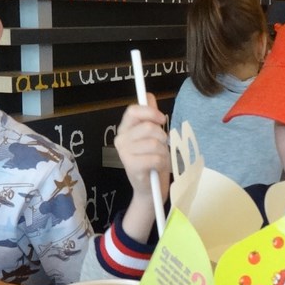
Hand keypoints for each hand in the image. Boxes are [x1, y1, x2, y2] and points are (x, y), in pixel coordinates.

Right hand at [114, 95, 169, 239]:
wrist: (149, 189)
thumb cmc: (152, 160)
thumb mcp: (153, 136)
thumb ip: (150, 116)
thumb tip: (148, 95)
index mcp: (125, 128)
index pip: (133, 110)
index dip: (150, 111)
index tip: (162, 119)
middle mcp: (121, 139)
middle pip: (148, 127)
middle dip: (162, 136)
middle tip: (162, 146)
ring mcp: (124, 153)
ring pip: (154, 143)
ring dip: (163, 151)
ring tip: (159, 158)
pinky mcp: (131, 165)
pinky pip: (155, 157)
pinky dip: (161, 162)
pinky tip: (156, 167)